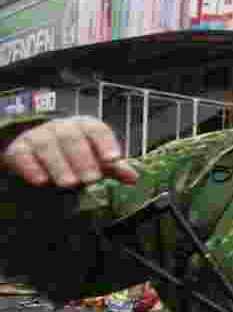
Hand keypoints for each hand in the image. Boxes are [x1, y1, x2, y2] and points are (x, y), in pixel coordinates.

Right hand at [2, 116, 137, 188]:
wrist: (38, 156)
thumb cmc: (75, 157)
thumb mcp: (97, 160)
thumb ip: (114, 168)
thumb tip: (133, 177)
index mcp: (85, 127)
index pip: (96, 130)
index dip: (106, 143)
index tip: (113, 159)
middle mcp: (62, 128)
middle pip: (72, 137)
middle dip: (83, 158)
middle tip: (91, 178)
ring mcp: (39, 136)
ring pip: (48, 145)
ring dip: (59, 165)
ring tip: (69, 183)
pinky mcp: (20, 149)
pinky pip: (23, 155)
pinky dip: (32, 168)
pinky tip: (41, 181)